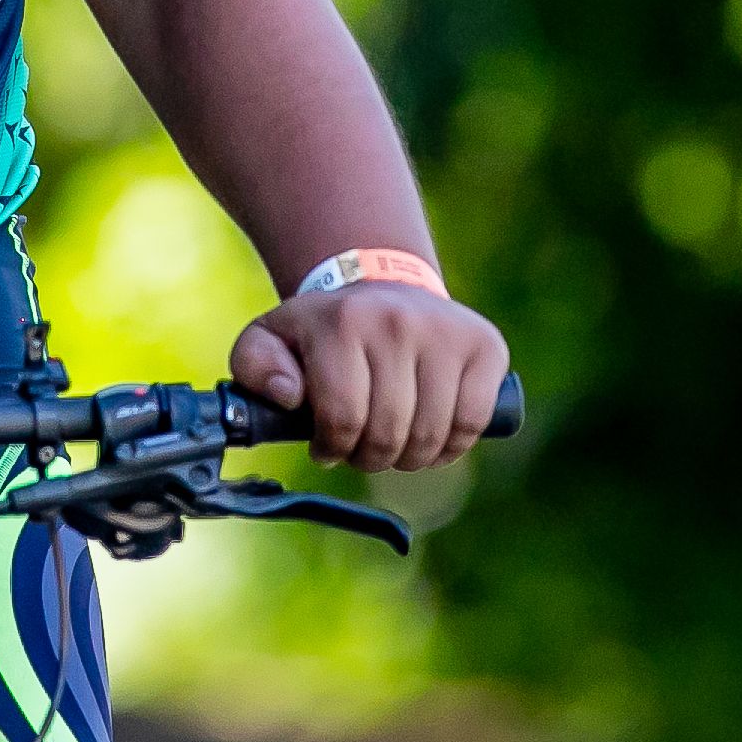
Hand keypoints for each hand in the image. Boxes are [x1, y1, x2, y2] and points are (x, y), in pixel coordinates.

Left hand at [231, 282, 508, 472]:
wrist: (381, 284)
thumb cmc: (321, 331)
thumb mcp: (269, 339)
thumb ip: (255, 366)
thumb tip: (287, 395)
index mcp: (343, 323)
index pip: (342, 418)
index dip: (332, 448)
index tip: (326, 447)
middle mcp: (398, 322)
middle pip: (389, 432)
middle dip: (369, 457)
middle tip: (360, 448)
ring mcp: (447, 331)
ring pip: (432, 433)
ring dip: (409, 457)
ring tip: (393, 443)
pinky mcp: (485, 345)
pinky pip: (473, 421)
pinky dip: (452, 445)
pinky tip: (432, 437)